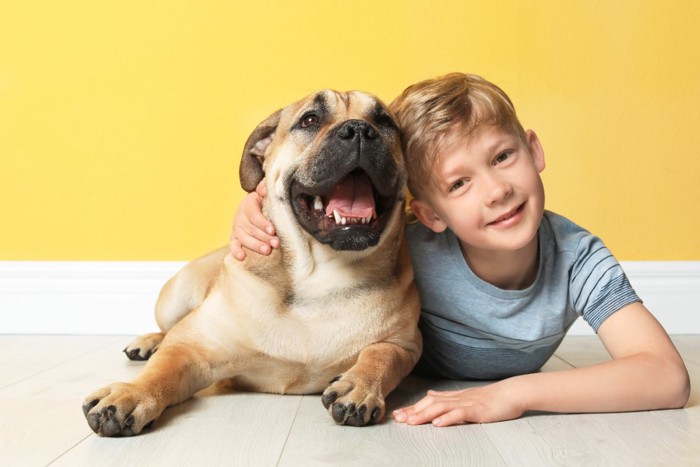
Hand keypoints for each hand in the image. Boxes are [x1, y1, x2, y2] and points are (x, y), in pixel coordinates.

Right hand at [230, 180, 278, 260]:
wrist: (255, 207)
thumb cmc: (264, 202)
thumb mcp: (265, 193)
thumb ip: (265, 189)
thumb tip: (265, 190)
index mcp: (248, 204)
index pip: (254, 215)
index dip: (263, 223)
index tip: (273, 230)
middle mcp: (240, 216)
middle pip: (251, 228)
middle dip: (264, 237)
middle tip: (276, 243)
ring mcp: (236, 228)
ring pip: (244, 238)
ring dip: (255, 245)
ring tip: (267, 251)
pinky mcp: (235, 238)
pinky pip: (233, 245)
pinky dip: (235, 251)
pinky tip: (242, 257)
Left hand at [392, 382, 523, 426]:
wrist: (511, 393)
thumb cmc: (491, 398)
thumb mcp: (466, 396)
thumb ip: (448, 397)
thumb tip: (431, 394)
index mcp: (454, 397)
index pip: (429, 401)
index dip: (413, 408)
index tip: (398, 414)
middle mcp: (457, 398)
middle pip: (431, 403)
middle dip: (413, 411)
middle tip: (398, 418)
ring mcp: (467, 403)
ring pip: (442, 407)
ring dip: (425, 414)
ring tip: (411, 422)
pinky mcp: (478, 410)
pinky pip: (460, 413)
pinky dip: (448, 418)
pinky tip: (437, 423)